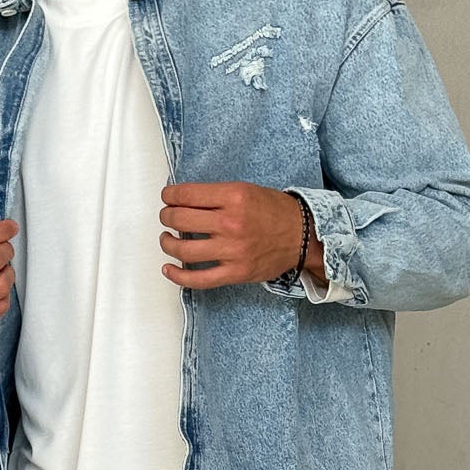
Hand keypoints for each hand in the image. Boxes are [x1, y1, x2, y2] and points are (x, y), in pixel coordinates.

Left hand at [159, 182, 306, 288]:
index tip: (167, 197)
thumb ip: (216, 195)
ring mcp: (232, 251)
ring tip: (167, 239)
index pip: (186, 195)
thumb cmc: (275, 212)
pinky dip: (178, 276)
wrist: (303, 236)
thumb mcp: (246, 190)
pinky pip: (198, 279)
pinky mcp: (235, 272)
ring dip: (167, 243)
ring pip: (183, 249)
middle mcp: (231, 223)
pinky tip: (168, 269)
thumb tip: (183, 199)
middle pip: (180, 220)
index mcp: (234, 197)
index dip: (169, 196)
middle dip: (167, 217)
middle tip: (167, 216)